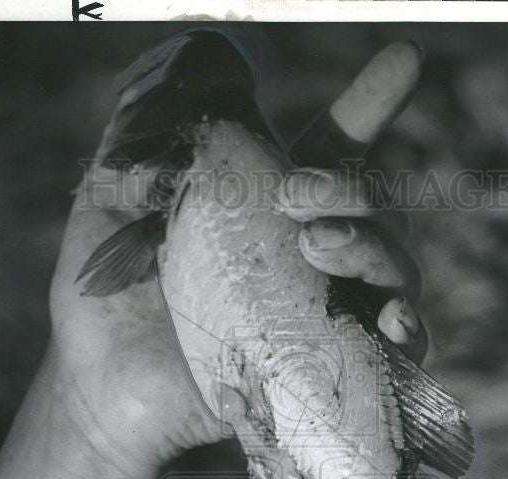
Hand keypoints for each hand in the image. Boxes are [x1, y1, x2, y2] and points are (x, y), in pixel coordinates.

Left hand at [48, 35, 426, 476]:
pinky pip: (393, 355)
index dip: (370, 106)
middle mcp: (304, 261)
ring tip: (316, 244)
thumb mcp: (108, 201)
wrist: (100, 391)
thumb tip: (178, 60)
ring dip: (373, 247)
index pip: (330, 153)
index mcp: (263, 213)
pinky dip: (407, 331)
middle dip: (354, 187)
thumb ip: (141, 137)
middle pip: (371, 210)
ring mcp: (319, 318)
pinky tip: (392, 319)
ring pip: (394, 272)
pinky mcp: (323, 376)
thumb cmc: (104, 301)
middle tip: (295, 193)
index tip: (405, 59)